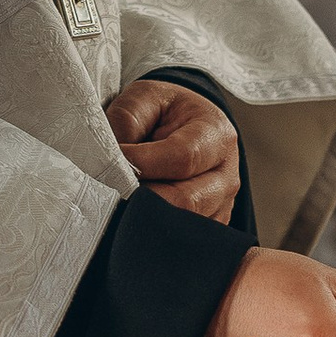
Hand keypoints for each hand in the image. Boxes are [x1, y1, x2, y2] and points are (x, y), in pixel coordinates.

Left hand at [105, 79, 240, 224]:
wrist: (185, 127)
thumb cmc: (164, 111)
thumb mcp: (144, 97)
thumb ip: (127, 120)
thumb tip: (112, 158)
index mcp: (216, 135)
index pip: (183, 158)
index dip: (142, 164)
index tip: (108, 164)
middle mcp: (227, 175)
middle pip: (186, 200)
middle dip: (142, 199)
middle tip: (109, 192)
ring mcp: (221, 206)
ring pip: (183, 225)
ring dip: (146, 218)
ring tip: (120, 204)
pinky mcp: (209, 227)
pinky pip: (181, 240)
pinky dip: (153, 232)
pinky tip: (134, 218)